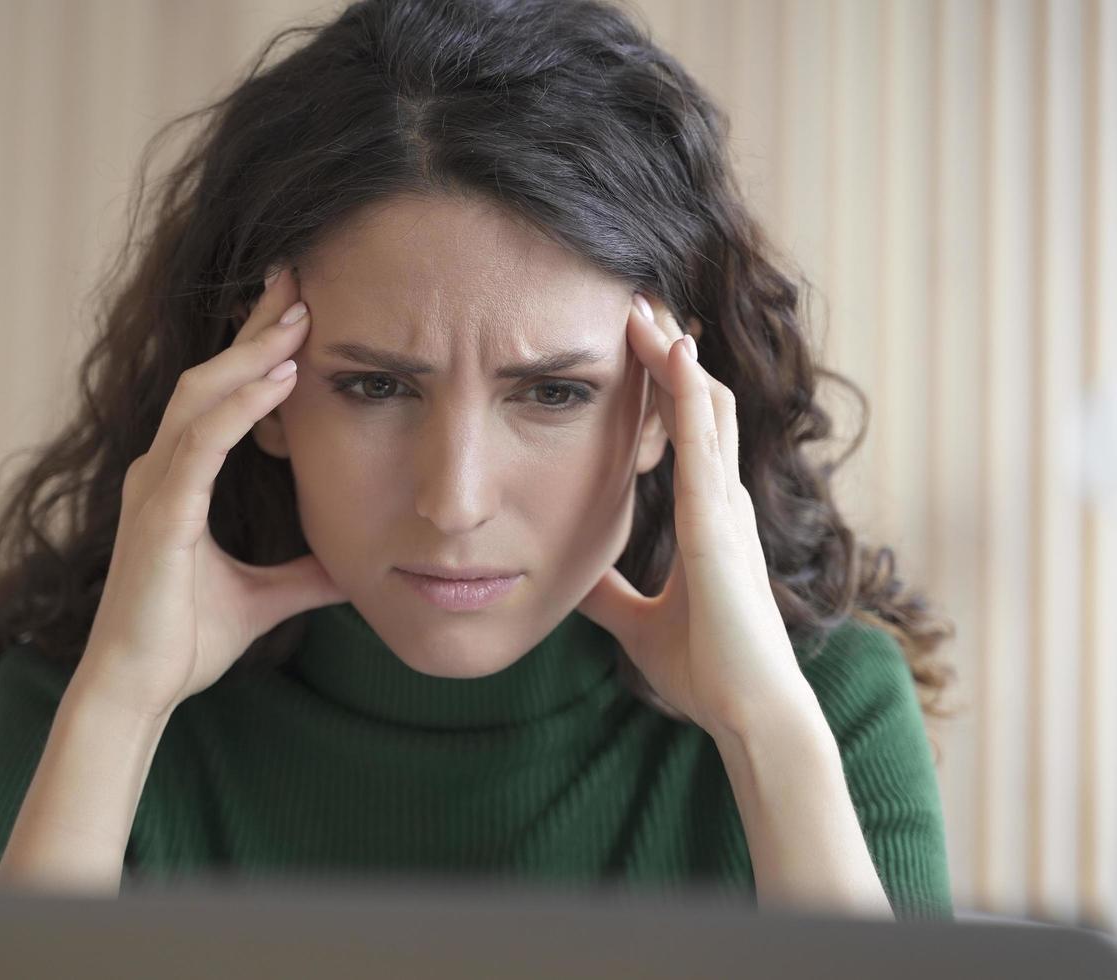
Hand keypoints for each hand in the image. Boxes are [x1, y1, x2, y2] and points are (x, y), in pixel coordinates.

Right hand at [83, 264, 345, 717]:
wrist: (138, 689)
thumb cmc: (185, 641)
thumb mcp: (265, 598)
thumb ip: (304, 576)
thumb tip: (353, 569)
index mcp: (179, 480)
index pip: (220, 395)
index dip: (256, 349)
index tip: (300, 310)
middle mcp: (160, 470)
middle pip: (209, 376)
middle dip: (254, 327)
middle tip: (299, 280)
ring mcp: (155, 487)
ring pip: (201, 395)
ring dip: (253, 352)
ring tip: (302, 315)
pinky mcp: (161, 514)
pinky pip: (202, 443)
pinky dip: (243, 406)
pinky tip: (282, 379)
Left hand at [574, 293, 809, 739]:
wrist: (747, 712)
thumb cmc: (708, 670)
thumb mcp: (638, 622)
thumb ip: (612, 595)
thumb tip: (575, 578)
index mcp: (709, 519)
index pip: (689, 433)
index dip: (667, 387)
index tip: (636, 347)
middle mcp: (722, 501)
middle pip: (701, 405)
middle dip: (670, 355)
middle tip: (635, 304)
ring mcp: (725, 508)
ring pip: (706, 409)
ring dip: (675, 359)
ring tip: (644, 309)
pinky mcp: (719, 525)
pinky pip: (703, 445)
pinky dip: (687, 398)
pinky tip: (672, 357)